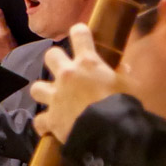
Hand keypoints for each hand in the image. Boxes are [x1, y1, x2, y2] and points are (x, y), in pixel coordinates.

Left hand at [31, 24, 121, 142]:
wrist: (108, 133)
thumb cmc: (122, 105)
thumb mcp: (129, 86)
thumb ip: (121, 74)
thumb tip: (122, 67)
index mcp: (88, 63)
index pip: (80, 34)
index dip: (79, 32)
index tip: (80, 33)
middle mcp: (68, 75)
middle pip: (51, 55)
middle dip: (56, 60)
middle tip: (64, 69)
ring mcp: (56, 97)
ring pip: (36, 88)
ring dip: (44, 92)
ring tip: (52, 98)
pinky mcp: (51, 118)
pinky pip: (39, 121)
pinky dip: (45, 124)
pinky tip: (49, 127)